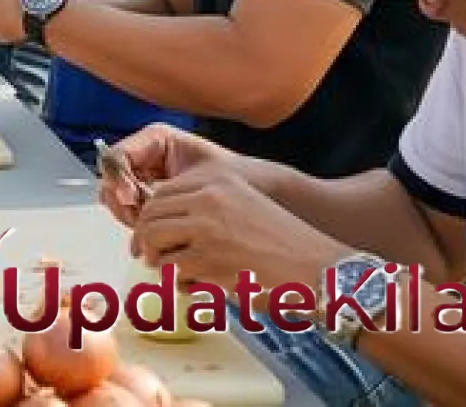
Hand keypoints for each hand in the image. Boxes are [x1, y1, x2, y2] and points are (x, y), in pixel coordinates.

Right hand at [97, 124, 239, 227]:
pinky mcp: (151, 197)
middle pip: (111, 177)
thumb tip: (126, 199)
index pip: (116, 156)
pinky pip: (130, 210)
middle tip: (138, 220)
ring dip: (128, 215)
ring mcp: (146, 176)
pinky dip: (138, 224)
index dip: (117, 179)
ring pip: (116, 197)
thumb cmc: (238, 180)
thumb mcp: (199, 180)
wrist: (262, 194)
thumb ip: (161, 187)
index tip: (130, 200)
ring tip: (150, 229)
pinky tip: (156, 233)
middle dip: (121, 201)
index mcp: (156, 139)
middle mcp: (146, 154)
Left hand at [131, 168, 344, 298]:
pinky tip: (200, 287)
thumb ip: (205, 208)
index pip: (162, 191)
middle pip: (150, 215)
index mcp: (219, 179)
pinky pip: (171, 271)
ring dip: (160, 261)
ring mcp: (207, 227)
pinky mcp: (208, 259)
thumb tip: (160, 225)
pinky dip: (180, 283)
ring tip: (178, 273)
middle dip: (145, 239)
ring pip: (154, 242)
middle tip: (150, 258)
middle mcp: (209, 197)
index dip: (150, 215)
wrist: (320, 270)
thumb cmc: (285, 245)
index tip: (148, 233)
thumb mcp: (245, 207)